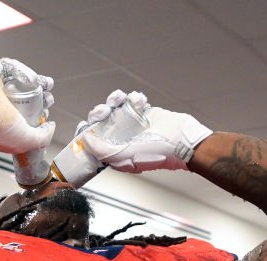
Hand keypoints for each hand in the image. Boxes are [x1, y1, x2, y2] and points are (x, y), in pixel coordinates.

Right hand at [0, 58, 55, 153]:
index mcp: (6, 127)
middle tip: (48, 98)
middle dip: (41, 98)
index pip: (26, 120)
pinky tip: (30, 76)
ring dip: (35, 81)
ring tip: (47, 83)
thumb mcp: (26, 141)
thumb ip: (42, 137)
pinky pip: (7, 68)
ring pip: (18, 83)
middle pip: (25, 100)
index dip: (40, 115)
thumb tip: (51, 126)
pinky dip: (19, 69)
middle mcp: (0, 110)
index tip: (46, 113)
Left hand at [80, 89, 211, 171]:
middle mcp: (122, 137)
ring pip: (114, 106)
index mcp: (114, 151)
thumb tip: (84, 140)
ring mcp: (133, 123)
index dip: (87, 130)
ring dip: (114, 99)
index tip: (85, 124)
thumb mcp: (123, 157)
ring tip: (120, 100)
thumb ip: (100, 150)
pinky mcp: (144, 112)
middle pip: (101, 119)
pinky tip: (140, 102)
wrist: (181, 140)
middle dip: (100, 112)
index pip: (94, 139)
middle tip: (105, 111)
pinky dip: (133, 98)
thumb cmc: (156, 153)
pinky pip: (131, 99)